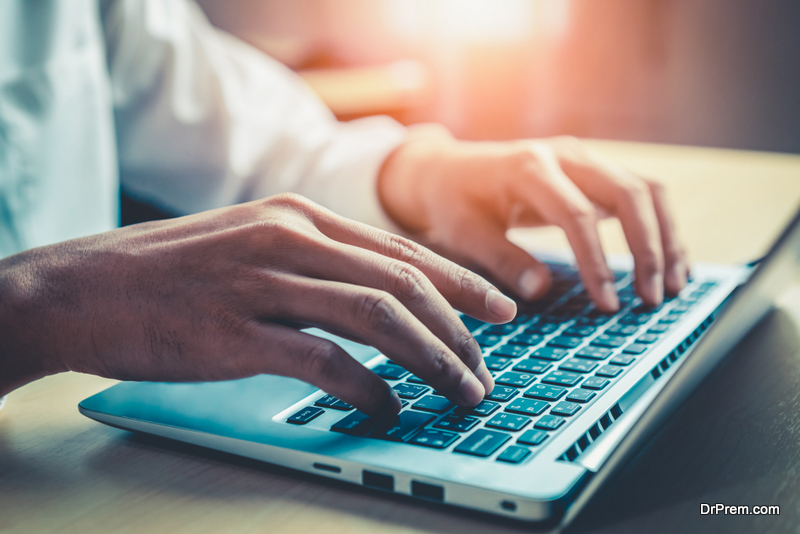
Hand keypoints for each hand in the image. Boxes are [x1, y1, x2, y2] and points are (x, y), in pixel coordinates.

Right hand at [0, 194, 515, 413]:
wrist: (85, 287)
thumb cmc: (171, 271)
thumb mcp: (250, 242)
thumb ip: (310, 261)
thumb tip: (375, 296)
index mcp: (298, 216)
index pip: (400, 249)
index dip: (459, 282)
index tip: (497, 311)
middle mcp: (289, 239)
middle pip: (402, 282)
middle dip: (457, 329)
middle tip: (485, 366)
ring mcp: (264, 283)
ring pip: (378, 317)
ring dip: (431, 358)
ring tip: (459, 390)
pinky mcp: (238, 333)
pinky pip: (326, 362)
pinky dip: (368, 388)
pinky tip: (386, 408)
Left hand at [379, 126, 688, 310]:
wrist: (449, 171)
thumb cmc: (454, 203)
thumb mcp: (463, 233)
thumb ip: (501, 259)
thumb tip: (541, 290)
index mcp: (528, 167)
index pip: (576, 214)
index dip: (597, 262)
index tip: (607, 304)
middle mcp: (565, 155)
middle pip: (627, 193)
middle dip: (647, 249)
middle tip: (651, 299)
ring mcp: (585, 159)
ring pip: (646, 189)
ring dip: (666, 237)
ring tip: (673, 287)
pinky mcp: (595, 171)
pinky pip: (642, 193)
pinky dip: (662, 227)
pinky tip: (670, 263)